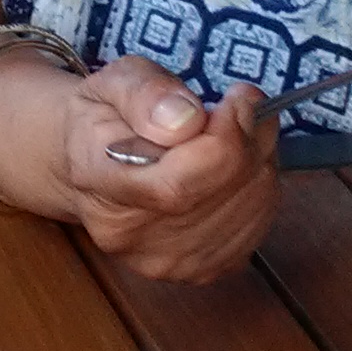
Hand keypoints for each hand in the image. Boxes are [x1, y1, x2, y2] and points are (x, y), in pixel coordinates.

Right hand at [54, 58, 278, 283]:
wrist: (91, 161)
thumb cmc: (105, 115)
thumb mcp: (115, 80)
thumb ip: (147, 93)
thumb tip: (188, 119)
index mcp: (96, 181)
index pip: (173, 185)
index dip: (222, 143)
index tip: (236, 99)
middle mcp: (128, 235)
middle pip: (215, 195)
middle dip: (247, 142)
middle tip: (244, 104)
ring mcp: (164, 261)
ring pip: (246, 210)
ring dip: (259, 161)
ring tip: (239, 131)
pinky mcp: (199, 270)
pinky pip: (256, 228)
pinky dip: (260, 188)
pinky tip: (239, 165)